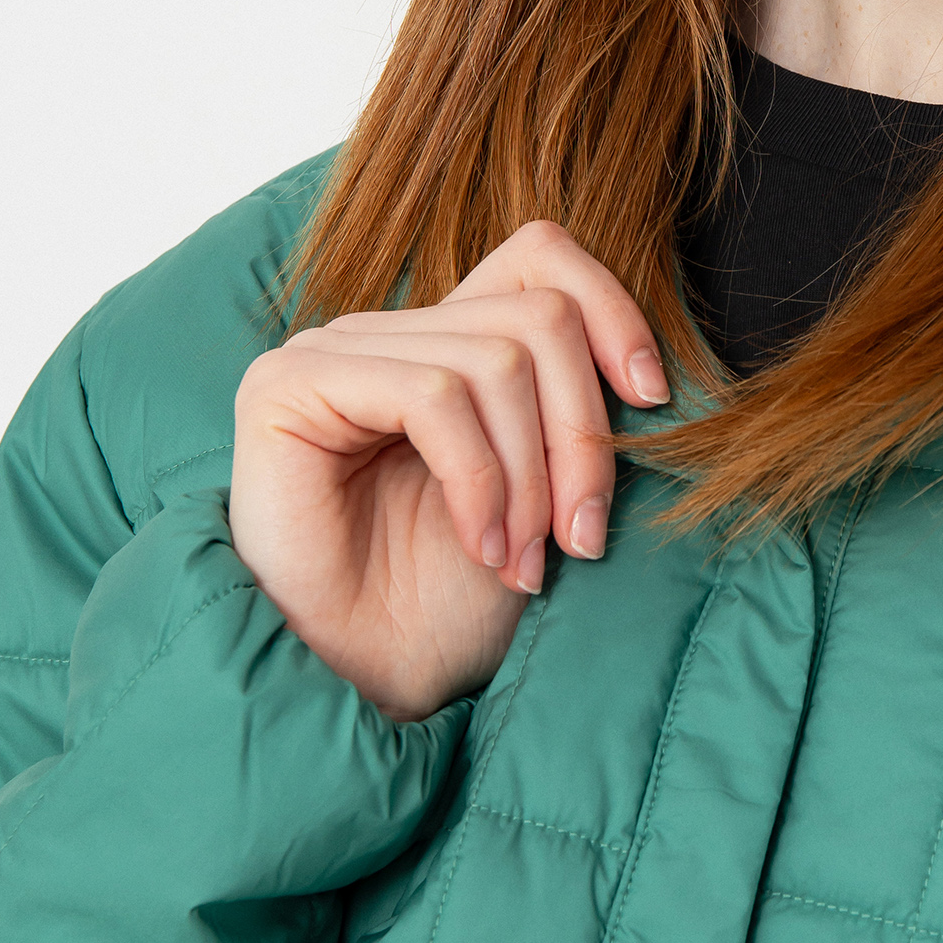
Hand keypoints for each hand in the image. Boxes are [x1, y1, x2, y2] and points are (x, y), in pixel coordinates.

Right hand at [227, 221, 669, 721]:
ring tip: (526, 559)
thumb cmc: (455, 603)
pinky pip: (433, 396)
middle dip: (582, 436)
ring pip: (497, 359)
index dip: (612, 311)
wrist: (366, 686)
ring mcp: (333, 350)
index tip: (650, 400)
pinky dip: (479, 480)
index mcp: (445, 341)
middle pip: (539, 317)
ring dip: (532, 477)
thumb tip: (652, 373)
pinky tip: (480, 545)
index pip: (540, 255)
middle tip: (583, 536)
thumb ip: (576, 413)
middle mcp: (386, 332)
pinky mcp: (290, 385)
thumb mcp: (545, 493)